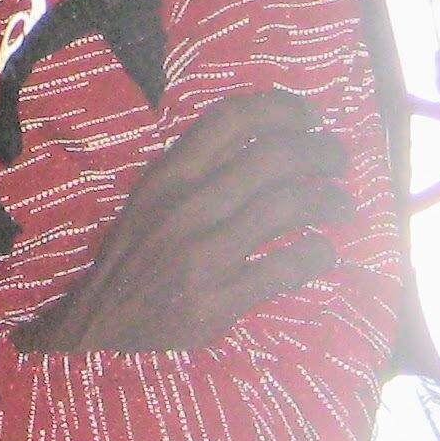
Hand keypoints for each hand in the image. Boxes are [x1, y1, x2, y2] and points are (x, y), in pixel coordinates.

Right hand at [16, 87, 352, 353]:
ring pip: (286, 207)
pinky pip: (286, 267)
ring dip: (328, 199)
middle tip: (337, 160)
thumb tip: (262, 141)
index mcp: (165, 179)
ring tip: (342, 204)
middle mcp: (184, 209)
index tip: (310, 115)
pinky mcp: (216, 302)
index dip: (280, 108)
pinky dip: (317, 254)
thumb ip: (194, 173)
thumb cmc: (132, 262)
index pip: (230, 120)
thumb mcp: (149, 204)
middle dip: (319, 151)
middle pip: (272, 157)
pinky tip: (324, 252)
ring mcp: (201, 256)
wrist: (96, 332)